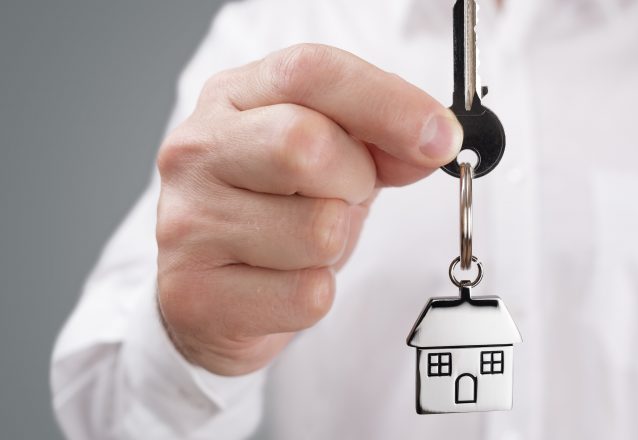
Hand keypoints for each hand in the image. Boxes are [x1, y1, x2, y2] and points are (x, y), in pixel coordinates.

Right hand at [155, 44, 461, 375]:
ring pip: (320, 230)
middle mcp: (197, 150)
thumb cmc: (273, 214)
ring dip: (336, 243)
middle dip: (354, 179)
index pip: (309, 72)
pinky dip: (317, 292)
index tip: (440, 136)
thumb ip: (378, 140)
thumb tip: (433, 141)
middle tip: (343, 196)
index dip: (387, 102)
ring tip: (302, 243)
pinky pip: (309, 294)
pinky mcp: (196, 293)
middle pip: (305, 145)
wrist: (211, 295)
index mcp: (232, 99)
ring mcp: (189, 222)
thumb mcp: (328, 159)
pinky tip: (282, 283)